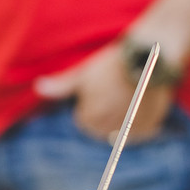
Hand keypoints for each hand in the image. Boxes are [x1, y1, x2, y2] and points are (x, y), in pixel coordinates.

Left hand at [34, 43, 171, 140]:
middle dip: (104, 114)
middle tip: (113, 92)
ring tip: (126, 97)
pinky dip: (138, 121)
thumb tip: (39, 87)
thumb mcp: (83, 73)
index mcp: (91, 118)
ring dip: (120, 120)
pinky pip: (139, 132)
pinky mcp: (150, 126)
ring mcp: (132, 129)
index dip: (89, 105)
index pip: (84, 122)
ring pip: (119, 132)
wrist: (150, 57)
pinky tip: (139, 104)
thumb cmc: (111, 64)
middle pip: (101, 129)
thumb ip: (61, 86)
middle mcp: (110, 128)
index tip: (98, 90)